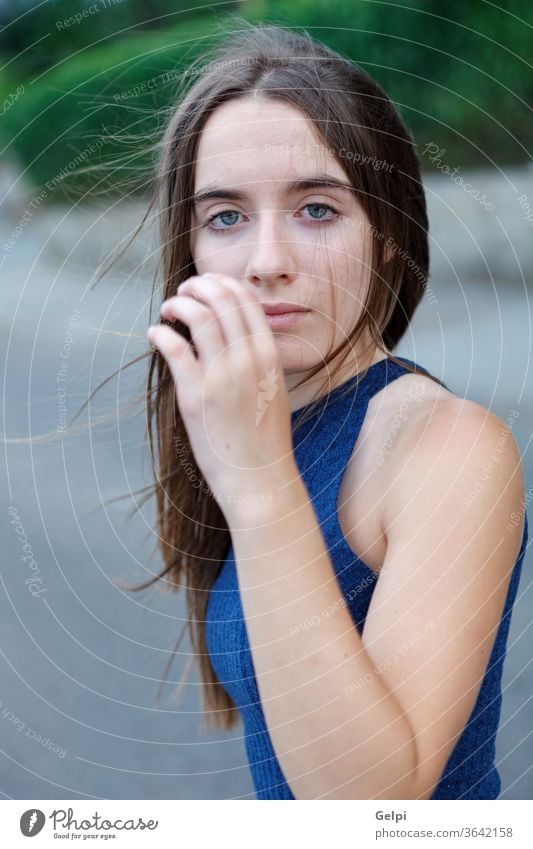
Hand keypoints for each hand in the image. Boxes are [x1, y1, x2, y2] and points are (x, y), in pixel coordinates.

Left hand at [146, 273, 295, 522]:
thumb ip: (257, 359)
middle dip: (197, 286)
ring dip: (177, 304)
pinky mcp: (196, 396)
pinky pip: (174, 347)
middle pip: (221, 298)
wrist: (261, 479)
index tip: (205, 288)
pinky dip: (159, 333)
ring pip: (197, 315)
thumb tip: (232, 335)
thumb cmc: (264, 440)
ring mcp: (223, 376)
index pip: (246, 299)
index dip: (221, 283)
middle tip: (182, 293)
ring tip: (167, 310)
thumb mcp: (273, 389)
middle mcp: (249, 359)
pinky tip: (154, 335)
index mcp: (270, 355)